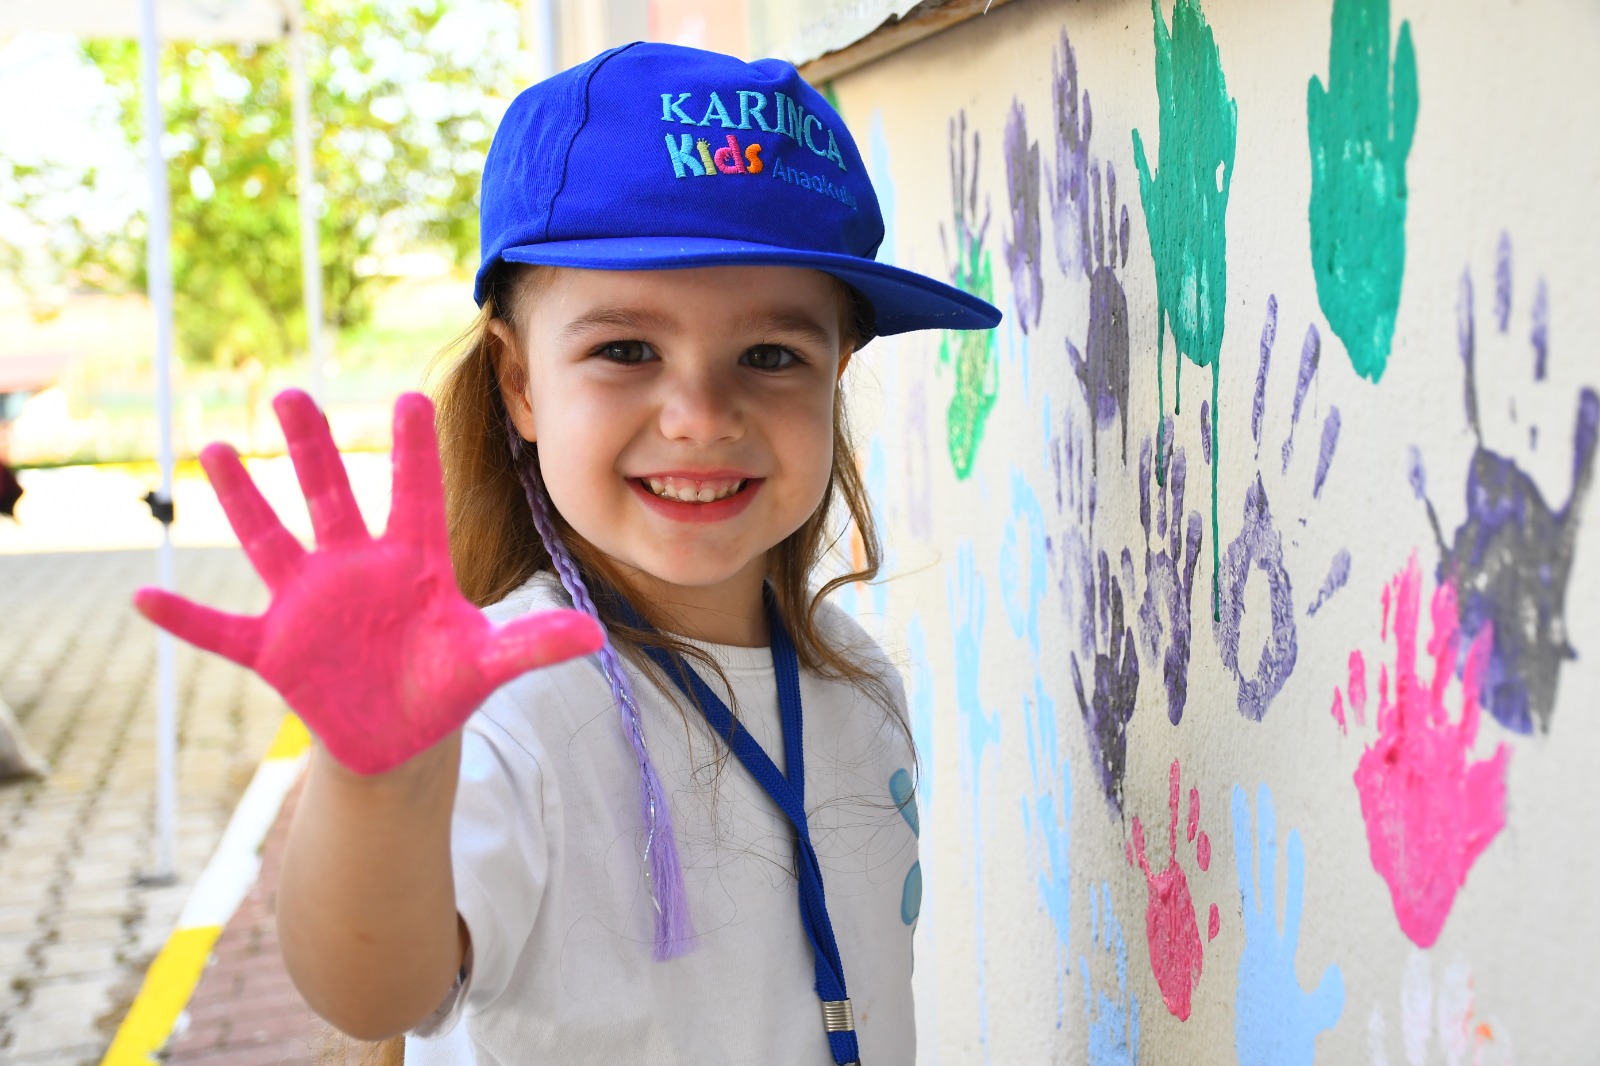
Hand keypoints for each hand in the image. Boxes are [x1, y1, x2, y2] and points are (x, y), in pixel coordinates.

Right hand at [134, 389, 602, 774]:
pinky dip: (184, 621)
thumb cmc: (443, 684)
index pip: (416, 497)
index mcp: (414, 564)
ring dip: (244, 500)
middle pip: (332, 498)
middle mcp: (356, 569)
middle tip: (292, 393)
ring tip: (216, 448)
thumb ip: (532, 646)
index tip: (410, 398)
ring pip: (270, 542)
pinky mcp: (275, 648)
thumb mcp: (488, 666)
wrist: (399, 735)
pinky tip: (143, 596)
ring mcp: (309, 604)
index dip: (413, 453)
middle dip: (314, 449)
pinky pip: (221, 631)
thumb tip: (595, 636)